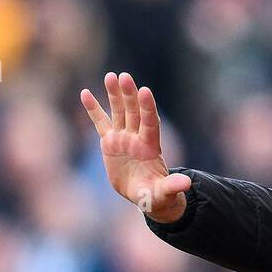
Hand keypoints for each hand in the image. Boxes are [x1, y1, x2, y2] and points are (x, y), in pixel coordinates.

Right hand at [80, 71, 190, 223]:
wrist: (144, 195)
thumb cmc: (156, 195)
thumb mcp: (164, 193)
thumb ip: (172, 186)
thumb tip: (186, 184)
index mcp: (151, 147)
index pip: (150, 123)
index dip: (148, 107)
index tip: (145, 91)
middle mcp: (137, 138)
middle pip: (134, 112)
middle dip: (129, 95)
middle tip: (124, 77)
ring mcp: (123, 138)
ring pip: (119, 112)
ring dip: (114, 95)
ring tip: (110, 76)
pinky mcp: (110, 142)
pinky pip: (100, 123)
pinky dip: (93, 109)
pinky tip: (85, 92)